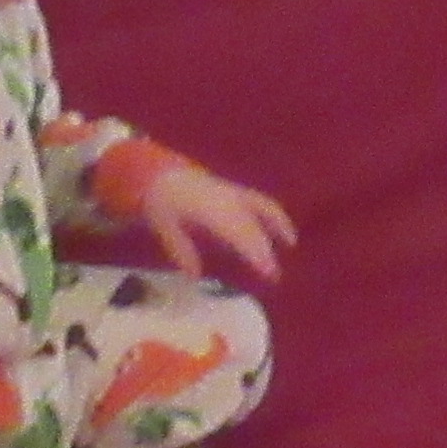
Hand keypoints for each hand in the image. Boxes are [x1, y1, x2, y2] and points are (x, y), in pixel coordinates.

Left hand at [132, 157, 292, 281]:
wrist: (156, 170)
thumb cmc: (159, 199)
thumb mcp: (163, 224)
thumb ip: (181, 249)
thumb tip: (195, 277)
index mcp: (210, 207)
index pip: (240, 232)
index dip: (256, 253)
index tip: (269, 273)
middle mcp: (227, 198)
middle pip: (254, 224)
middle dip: (266, 250)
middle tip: (275, 276)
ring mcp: (233, 191)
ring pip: (263, 206)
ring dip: (279, 225)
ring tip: (290, 244)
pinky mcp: (234, 189)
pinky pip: (260, 202)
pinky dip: (273, 215)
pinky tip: (278, 229)